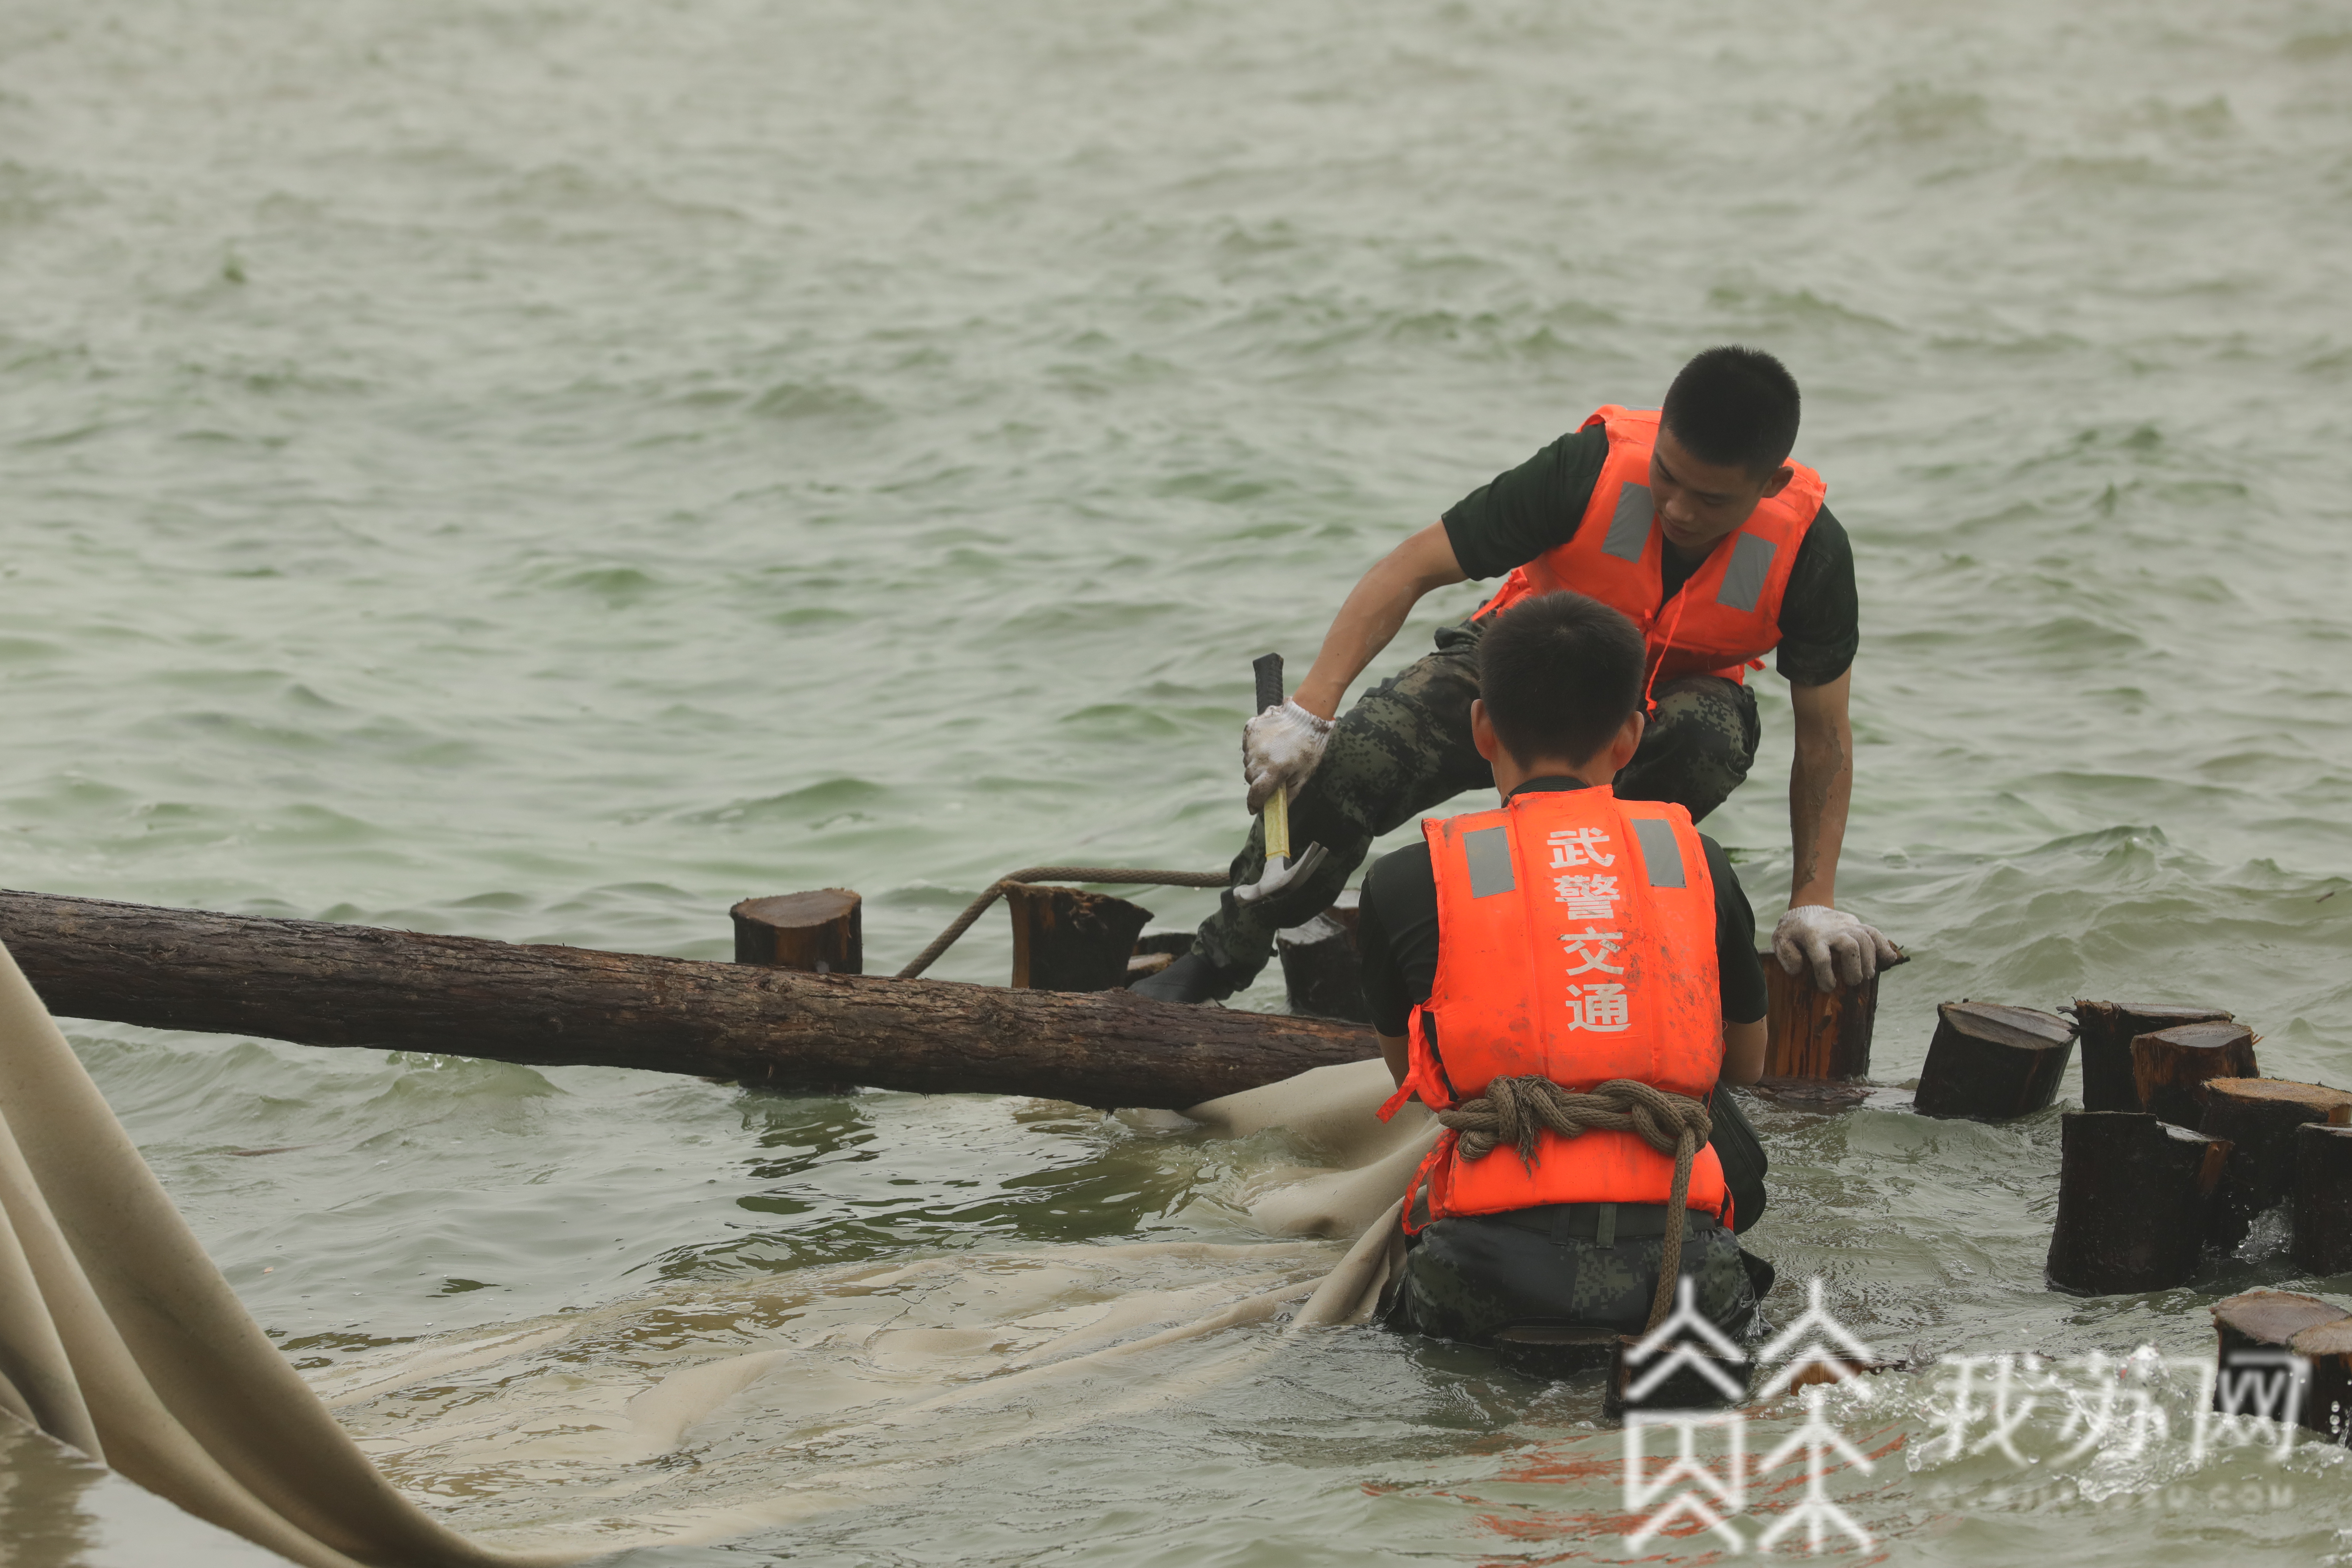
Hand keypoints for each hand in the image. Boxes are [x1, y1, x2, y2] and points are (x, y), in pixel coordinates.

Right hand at [1242, 699, 1333, 813]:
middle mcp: (1260, 758)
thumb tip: (1280, 809)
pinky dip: (1254, 748)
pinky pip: (1247, 746)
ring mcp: (1253, 743)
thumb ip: (1291, 793)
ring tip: (1275, 755)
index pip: (1256, 794)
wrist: (1308, 714)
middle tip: (1273, 774)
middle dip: (1259, 781)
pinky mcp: (1250, 729)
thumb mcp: (1304, 774)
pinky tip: (1269, 744)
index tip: (1255, 808)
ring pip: (1248, 762)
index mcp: (1274, 770)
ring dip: (1258, 763)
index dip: (1254, 803)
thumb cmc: (1310, 746)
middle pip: (1251, 778)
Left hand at [1771, 904, 1900, 991]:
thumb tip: (1798, 970)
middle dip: (1854, 967)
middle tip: (1853, 982)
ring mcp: (1847, 925)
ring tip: (1866, 976)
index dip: (1826, 976)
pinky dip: (1884, 945)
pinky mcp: (1857, 924)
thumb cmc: (1793, 931)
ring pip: (1865, 939)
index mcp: (1812, 936)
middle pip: (1850, 946)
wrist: (1806, 909)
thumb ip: (1786, 954)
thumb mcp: (1781, 940)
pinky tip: (1889, 959)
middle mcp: (1832, 930)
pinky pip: (1874, 932)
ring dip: (1869, 960)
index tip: (1828, 988)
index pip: (1821, 957)